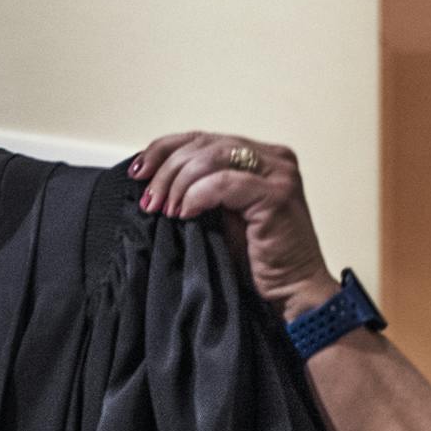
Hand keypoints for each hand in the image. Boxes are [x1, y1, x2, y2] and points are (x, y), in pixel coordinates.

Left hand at [131, 133, 341, 320]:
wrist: (292, 292)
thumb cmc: (258, 261)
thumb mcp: (221, 216)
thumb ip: (200, 189)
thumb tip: (155, 179)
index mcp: (260, 156)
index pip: (203, 138)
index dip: (165, 149)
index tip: (138, 171)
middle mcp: (273, 157)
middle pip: (204, 143)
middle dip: (167, 169)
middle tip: (148, 199)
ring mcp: (279, 173)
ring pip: (212, 158)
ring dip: (178, 183)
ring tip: (164, 209)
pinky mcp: (277, 195)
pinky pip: (225, 183)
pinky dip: (197, 196)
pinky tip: (184, 214)